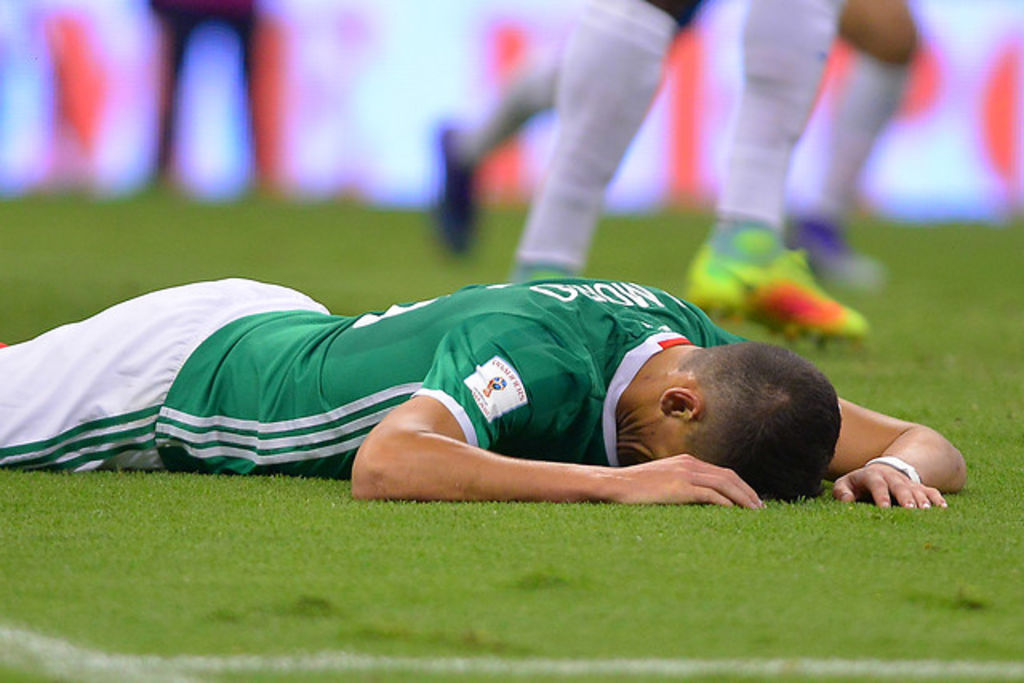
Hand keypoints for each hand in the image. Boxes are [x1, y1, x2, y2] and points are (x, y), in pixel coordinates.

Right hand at [611, 454, 763, 507]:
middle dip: (747, 492)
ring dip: (743, 499)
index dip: (739, 486)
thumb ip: (677, 486)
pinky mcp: (680, 487)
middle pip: (729, 476)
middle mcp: (689, 464)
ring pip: (725, 484)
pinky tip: (736, 514)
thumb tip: (692, 501)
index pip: (721, 472)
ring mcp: (685, 474)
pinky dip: (727, 503)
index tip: (750, 500)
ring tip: (755, 514)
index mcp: (686, 461)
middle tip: (760, 509)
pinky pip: (711, 494)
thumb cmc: (633, 488)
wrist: (615, 484)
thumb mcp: (660, 482)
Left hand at [832, 463, 947, 508]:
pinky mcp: (919, 487)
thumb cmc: (860, 483)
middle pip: (899, 486)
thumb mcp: (846, 483)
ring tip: (926, 510)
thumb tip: (846, 500)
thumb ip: (842, 491)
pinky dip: (937, 499)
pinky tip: (943, 508)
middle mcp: (892, 477)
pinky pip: (930, 491)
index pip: (877, 484)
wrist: (882, 470)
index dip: (881, 495)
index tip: (884, 508)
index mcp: (872, 476)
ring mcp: (907, 482)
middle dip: (905, 497)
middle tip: (910, 509)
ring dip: (921, 499)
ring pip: (916, 489)